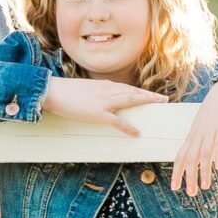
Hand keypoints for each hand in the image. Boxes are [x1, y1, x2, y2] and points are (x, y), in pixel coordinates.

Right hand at [42, 75, 164, 133]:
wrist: (53, 91)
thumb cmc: (64, 92)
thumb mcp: (82, 91)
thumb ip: (93, 94)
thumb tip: (97, 100)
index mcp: (103, 85)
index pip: (127, 88)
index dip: (140, 91)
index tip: (150, 94)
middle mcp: (107, 90)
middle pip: (134, 92)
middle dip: (150, 95)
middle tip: (164, 99)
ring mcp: (104, 101)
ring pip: (131, 100)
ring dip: (146, 101)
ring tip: (160, 105)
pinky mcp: (97, 113)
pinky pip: (116, 122)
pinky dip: (128, 127)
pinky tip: (137, 133)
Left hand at [171, 86, 217, 197]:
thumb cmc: (213, 112)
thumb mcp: (201, 127)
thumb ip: (197, 142)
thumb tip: (194, 159)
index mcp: (192, 136)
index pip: (181, 156)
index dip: (176, 172)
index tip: (174, 188)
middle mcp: (199, 134)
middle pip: (190, 158)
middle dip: (189, 177)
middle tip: (190, 193)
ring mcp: (211, 130)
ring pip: (204, 153)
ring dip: (203, 171)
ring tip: (204, 187)